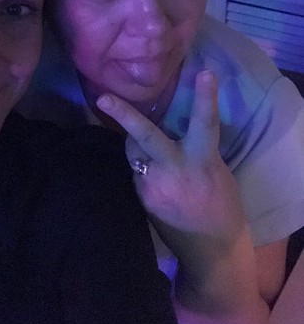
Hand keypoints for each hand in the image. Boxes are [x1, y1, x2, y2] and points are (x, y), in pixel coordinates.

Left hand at [96, 70, 244, 261]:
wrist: (210, 251)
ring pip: (133, 152)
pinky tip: (150, 173)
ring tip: (146, 146)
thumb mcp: (215, 171)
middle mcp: (173, 171)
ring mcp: (152, 186)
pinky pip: (134, 170)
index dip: (204, 98)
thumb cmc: (221, 205)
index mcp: (202, 162)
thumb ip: (194, 149)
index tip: (204, 72)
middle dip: (123, 115)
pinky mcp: (139, 198)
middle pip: (146, 138)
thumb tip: (172, 130)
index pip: (205, 123)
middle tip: (103, 97)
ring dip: (136, 143)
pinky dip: (140, 164)